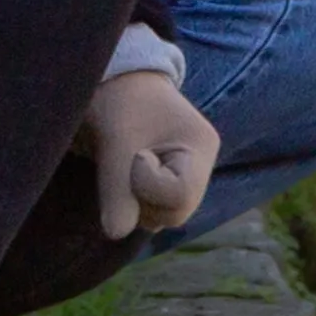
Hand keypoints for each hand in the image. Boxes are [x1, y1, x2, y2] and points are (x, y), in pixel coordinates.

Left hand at [79, 68, 218, 238]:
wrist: (113, 81)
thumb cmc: (118, 101)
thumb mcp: (114, 140)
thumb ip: (116, 188)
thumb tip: (116, 234)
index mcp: (201, 146)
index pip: (180, 195)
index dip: (146, 183)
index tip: (133, 152)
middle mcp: (201, 166)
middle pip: (175, 213)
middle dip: (141, 198)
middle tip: (122, 164)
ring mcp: (188, 177)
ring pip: (163, 217)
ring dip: (135, 203)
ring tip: (123, 166)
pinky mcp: (170, 184)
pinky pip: (154, 211)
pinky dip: (134, 202)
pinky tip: (126, 175)